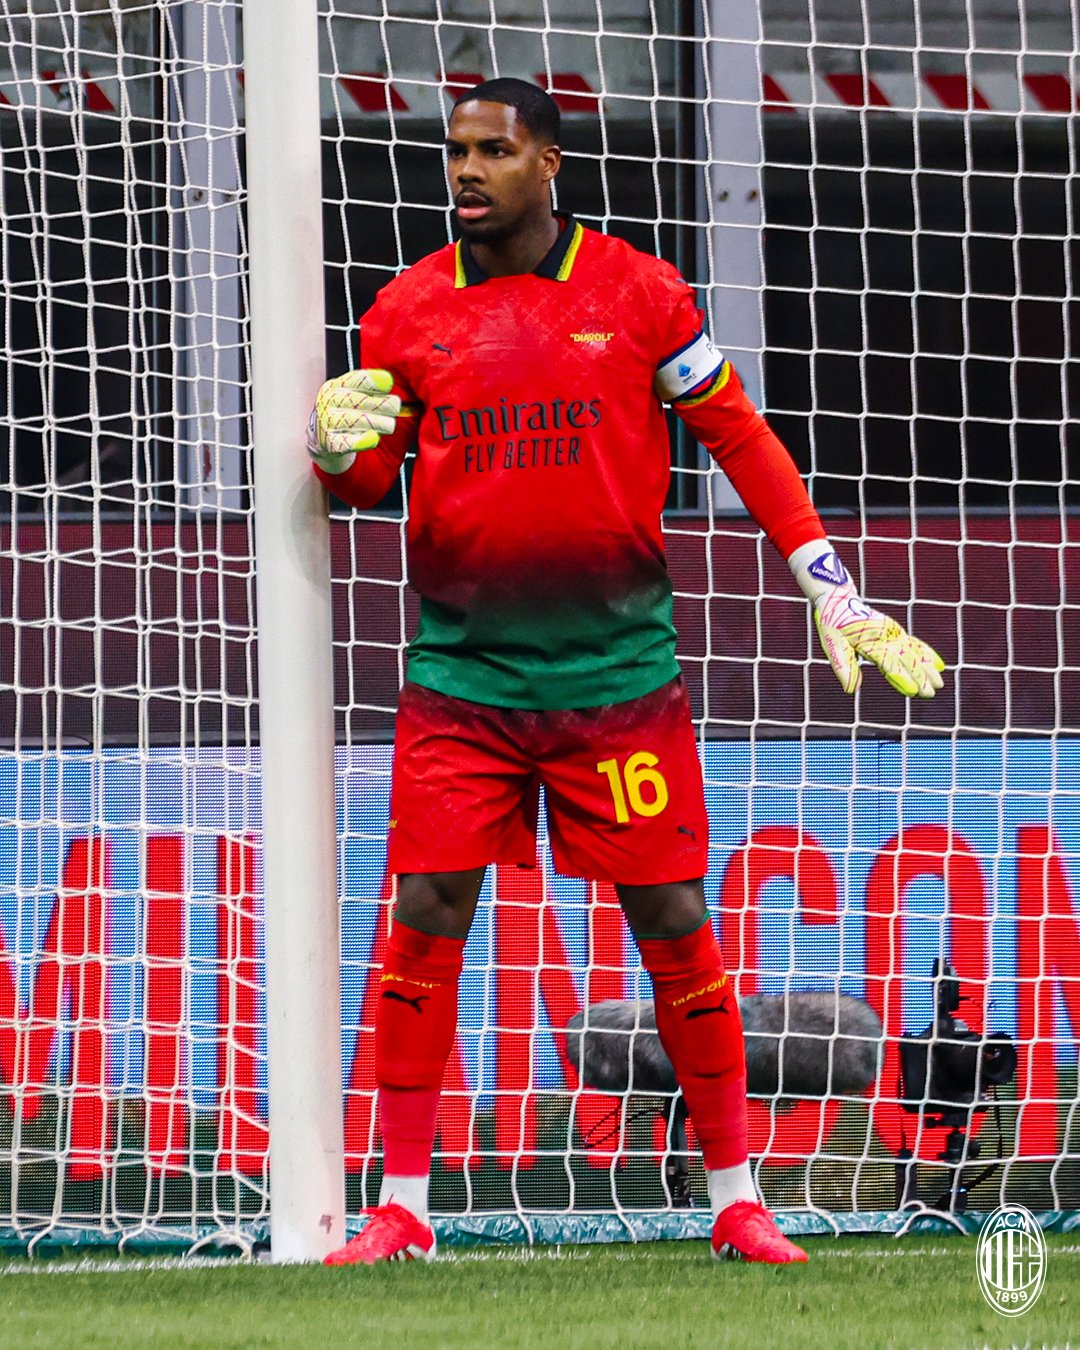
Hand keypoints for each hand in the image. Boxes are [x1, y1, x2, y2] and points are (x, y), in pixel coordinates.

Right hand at [306, 369, 400, 472]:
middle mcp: (328, 401)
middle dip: (384, 405)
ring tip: (389, 425)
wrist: (323, 439)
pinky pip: (348, 442)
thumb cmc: (345, 414)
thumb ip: (369, 388)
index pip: (354, 379)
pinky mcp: (329, 443)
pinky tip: (374, 438)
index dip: (373, 381)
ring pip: (359, 421)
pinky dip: (363, 441)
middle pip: (361, 401)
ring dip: (380, 423)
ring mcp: (327, 422)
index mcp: (334, 386)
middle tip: (395, 409)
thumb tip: (388, 381)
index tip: (389, 384)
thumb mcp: (352, 396)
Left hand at [790, 547, 944, 697]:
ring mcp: (893, 634)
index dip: (901, 677)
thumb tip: (851, 689)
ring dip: (928, 668)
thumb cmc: (833, 623)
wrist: (838, 600)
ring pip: (914, 653)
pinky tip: (938, 665)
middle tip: (931, 693)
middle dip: (920, 677)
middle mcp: (885, 637)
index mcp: (870, 641)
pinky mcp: (895, 632)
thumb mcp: (832, 644)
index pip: (889, 663)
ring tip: (940, 683)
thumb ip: (843, 666)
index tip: (914, 691)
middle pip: (906, 660)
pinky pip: (914, 644)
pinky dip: (927, 654)